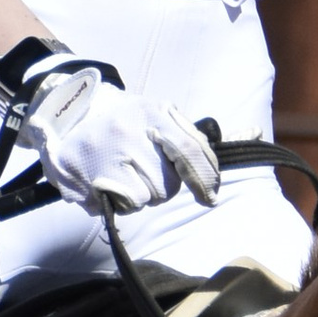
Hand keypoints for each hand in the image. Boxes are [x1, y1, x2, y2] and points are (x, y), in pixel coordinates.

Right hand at [15, 60, 221, 212]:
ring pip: (143, 199)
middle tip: (141, 167)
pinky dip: (115, 202)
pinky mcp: (81, 178)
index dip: (204, 178)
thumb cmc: (123, 118)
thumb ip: (197, 134)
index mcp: (153, 113)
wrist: (64, 110)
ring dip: (138, 195)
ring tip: (120, 172)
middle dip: (161, 184)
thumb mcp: (159, 114)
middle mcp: (128, 133)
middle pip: (167, 185)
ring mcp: (103, 156)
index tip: (208, 196)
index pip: (190, 152)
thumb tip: (253, 133)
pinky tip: (104, 182)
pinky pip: (116, 207)